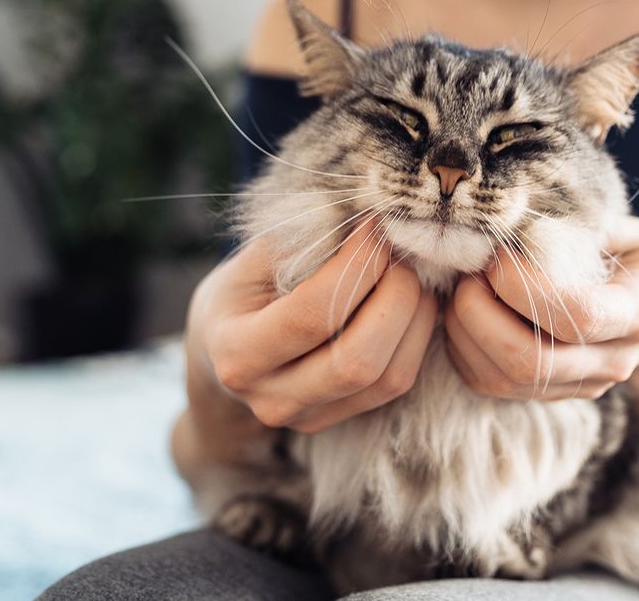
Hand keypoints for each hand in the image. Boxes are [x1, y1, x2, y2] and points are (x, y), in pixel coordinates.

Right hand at [184, 220, 437, 434]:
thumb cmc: (243, 291)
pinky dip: (416, 339)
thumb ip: (300, 242)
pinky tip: (415, 302)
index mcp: (237, 353)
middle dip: (395, 296)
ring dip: (415, 318)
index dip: (356, 266)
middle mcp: (270, 398)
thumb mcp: (252, 260)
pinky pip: (396, 384)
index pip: (312, 314)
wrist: (222, 351)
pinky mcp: (338, 419)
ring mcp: (307, 417)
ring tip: (412, 273)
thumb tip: (363, 220)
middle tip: (402, 252)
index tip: (375, 225)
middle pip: (357, 360)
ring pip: (387, 378)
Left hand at [444, 216, 638, 399]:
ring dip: (463, 332)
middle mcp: (612, 360)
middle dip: (480, 314)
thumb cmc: (635, 257)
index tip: (499, 255)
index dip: (523, 286)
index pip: (578, 316)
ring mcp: (581, 385)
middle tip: (468, 273)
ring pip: (503, 379)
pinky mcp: (550, 394)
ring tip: (461, 288)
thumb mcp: (625, 230)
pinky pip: (490, 384)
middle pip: (532, 361)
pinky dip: (462, 349)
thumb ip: (578, 228)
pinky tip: (463, 313)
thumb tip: (511, 220)